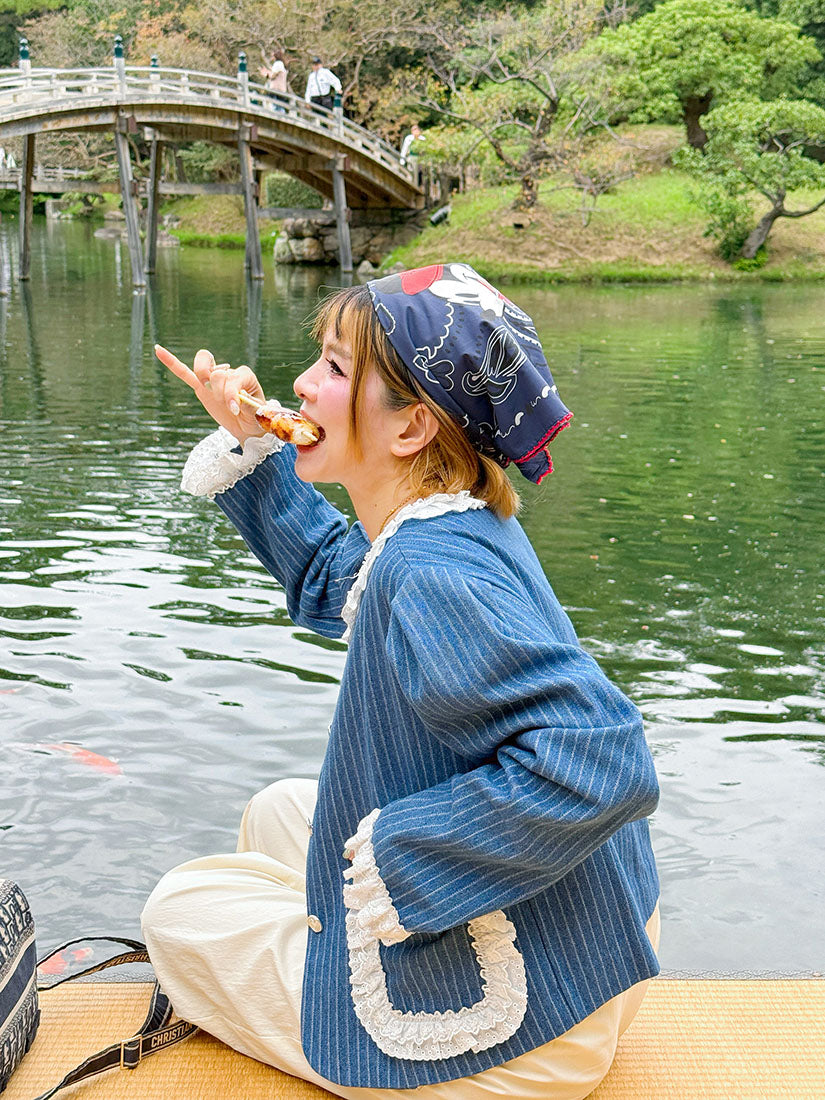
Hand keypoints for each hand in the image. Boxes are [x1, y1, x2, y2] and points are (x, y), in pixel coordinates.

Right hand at [155, 344, 269, 443]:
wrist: (247, 426)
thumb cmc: (255, 419)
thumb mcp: (257, 414)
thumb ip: (249, 406)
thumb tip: (239, 401)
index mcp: (245, 376)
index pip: (233, 377)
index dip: (231, 393)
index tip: (235, 410)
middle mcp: (229, 373)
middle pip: (217, 372)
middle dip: (220, 390)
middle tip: (227, 405)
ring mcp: (213, 379)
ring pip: (204, 367)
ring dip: (205, 378)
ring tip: (212, 393)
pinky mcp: (201, 387)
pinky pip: (185, 373)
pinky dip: (171, 362)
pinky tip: (158, 349)